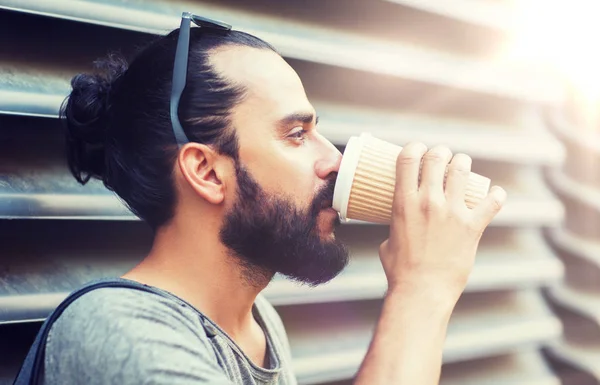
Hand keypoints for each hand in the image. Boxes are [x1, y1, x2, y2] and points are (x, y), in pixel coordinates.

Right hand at [379, 143, 505, 301]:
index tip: (418, 149)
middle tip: (442, 158)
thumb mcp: (388, 241)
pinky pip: (492, 202)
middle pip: (437, 157)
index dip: (414, 147)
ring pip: (461, 169)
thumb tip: (398, 226)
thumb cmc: (400, 270)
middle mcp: (428, 201)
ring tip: (462, 167)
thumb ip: (395, 227)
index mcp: (404, 202)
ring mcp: (451, 212)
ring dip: (462, 163)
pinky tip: (496, 194)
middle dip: (440, 152)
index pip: (408, 158)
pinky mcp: (472, 226)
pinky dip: (496, 196)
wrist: (422, 291)